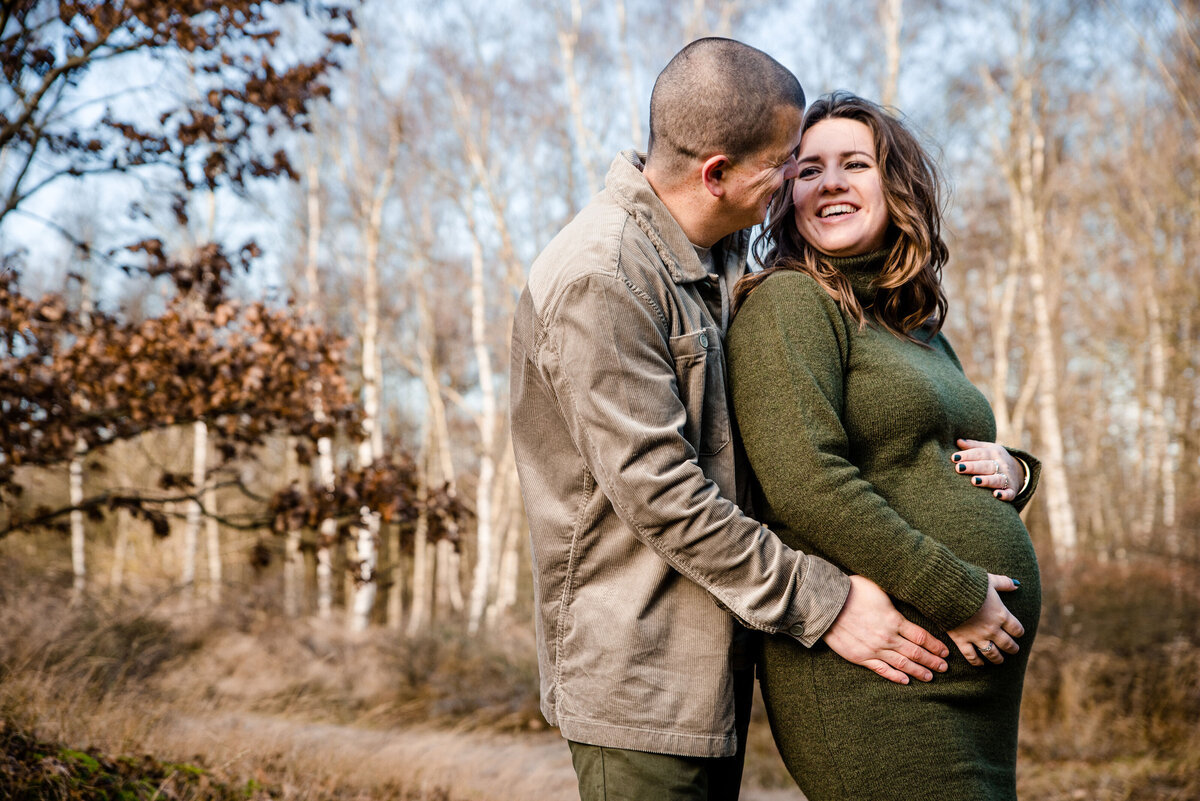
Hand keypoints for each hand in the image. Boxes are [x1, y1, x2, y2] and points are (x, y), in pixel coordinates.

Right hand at [822, 575, 949, 684]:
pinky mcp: (860, 656)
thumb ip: (893, 596)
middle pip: (916, 653)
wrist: (825, 603)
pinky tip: (905, 681)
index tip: (945, 651)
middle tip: (944, 668)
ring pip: (902, 664)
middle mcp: (887, 637)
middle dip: (932, 661)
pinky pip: (881, 669)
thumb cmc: (851, 590)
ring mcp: (874, 649)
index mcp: (894, 619)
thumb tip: (907, 592)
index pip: (921, 636)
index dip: (935, 645)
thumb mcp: (878, 587)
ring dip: (918, 671)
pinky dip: (895, 676)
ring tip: (930, 677)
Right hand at [945, 573, 1024, 665]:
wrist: (948, 592)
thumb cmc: (969, 583)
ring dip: (998, 659)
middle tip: (1013, 650)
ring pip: (992, 654)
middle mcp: (992, 629)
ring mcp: (977, 636)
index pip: (1017, 629)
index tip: (1017, 633)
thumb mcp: (989, 579)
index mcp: (1001, 614)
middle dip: (1012, 648)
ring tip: (999, 660)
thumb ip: (1004, 583)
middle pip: (1008, 644)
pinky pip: (971, 656)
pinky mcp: (962, 640)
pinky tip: (980, 663)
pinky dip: (977, 662)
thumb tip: (1017, 584)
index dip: (1019, 632)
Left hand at [952, 438, 1023, 501]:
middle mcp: (1002, 465)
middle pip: (987, 465)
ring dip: (987, 480)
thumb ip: (973, 446)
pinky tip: (996, 495)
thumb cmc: (994, 459)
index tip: (954, 457)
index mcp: (995, 453)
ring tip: (974, 481)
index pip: (980, 453)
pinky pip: (1009, 493)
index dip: (967, 455)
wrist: (1018, 471)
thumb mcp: (987, 449)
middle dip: (973, 467)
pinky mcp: (1012, 490)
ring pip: (997, 479)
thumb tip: (958, 441)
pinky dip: (1004, 495)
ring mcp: (1008, 478)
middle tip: (959, 468)